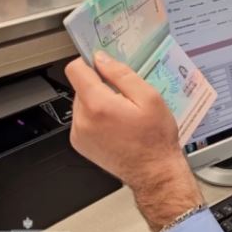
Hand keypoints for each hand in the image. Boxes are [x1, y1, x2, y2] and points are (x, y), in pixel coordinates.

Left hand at [65, 52, 202, 231]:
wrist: (154, 172)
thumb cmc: (156, 139)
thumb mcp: (150, 98)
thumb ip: (122, 75)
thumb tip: (102, 59)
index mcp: (98, 105)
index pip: (76, 69)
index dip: (90, 63)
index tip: (102, 66)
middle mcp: (83, 120)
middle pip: (81, 87)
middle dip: (101, 86)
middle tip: (125, 98)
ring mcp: (79, 134)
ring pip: (82, 103)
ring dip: (99, 103)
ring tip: (123, 116)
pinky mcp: (80, 144)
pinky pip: (83, 119)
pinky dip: (97, 118)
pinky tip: (117, 127)